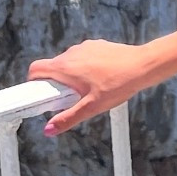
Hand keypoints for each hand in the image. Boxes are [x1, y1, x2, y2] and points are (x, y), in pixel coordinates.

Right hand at [28, 40, 164, 135]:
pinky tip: (101, 78)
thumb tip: (48, 130)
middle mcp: (71, 53)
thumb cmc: (118, 85)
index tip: (43, 95)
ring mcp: (84, 47)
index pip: (35, 69)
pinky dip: (85, 67)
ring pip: (68, 62)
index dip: (34, 82)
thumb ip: (68, 118)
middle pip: (52, 67)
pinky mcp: (96, 45)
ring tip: (89, 90)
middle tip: (70, 98)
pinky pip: (83, 57)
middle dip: (56, 83)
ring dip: (71, 75)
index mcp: (65, 67)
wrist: (143, 66)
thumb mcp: (91, 107)